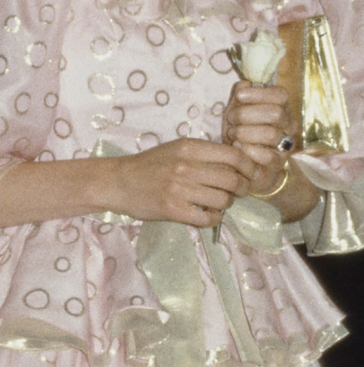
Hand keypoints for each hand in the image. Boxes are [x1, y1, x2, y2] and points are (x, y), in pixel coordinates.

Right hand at [108, 137, 258, 227]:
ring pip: (223, 200)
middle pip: (232, 179)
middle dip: (242, 188)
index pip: (234, 155)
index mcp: (188, 147)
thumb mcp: (175, 149)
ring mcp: (178, 189)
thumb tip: (238, 163)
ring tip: (218, 202)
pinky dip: (214, 219)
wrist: (118, 182)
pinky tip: (208, 214)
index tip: (249, 174)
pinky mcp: (172, 209)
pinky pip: (208, 218)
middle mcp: (185, 166)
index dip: (249, 167)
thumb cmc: (150, 165)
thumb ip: (203, 153)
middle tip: (238, 191)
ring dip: (226, 204)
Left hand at [223, 81, 290, 194]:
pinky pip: (267, 156)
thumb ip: (240, 94)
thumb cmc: (239, 130)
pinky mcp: (278, 165)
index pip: (281, 94)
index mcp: (281, 108)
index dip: (259, 93)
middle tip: (231, 119)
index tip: (239, 96)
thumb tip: (245, 84)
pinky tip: (237, 147)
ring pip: (271, 134)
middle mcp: (289, 127)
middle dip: (246, 114)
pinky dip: (247, 150)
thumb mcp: (236, 109)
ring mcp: (286, 146)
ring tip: (232, 135)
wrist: (239, 161)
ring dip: (244, 133)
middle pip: (276, 113)